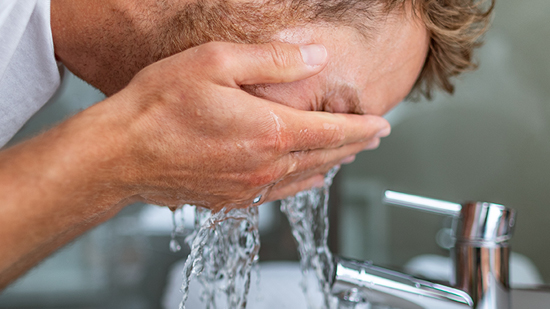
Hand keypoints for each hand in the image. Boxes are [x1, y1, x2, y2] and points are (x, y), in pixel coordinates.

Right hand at [107, 42, 389, 210]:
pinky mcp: (229, 200)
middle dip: (354, 146)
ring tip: (346, 155)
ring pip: (305, 178)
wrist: (121, 153)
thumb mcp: (217, 63)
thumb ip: (273, 61)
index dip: (362, 128)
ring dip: (331, 165)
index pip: (333, 132)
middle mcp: (265, 166)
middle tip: (372, 138)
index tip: (382, 125)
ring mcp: (248, 188)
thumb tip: (316, 57)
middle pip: (325, 158)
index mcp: (269, 132)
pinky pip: (279, 193)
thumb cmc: (160, 106)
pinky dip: (302, 183)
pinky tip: (307, 180)